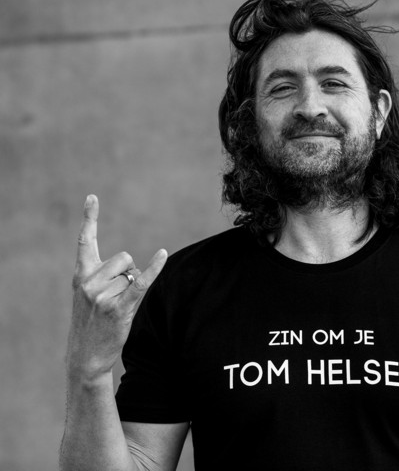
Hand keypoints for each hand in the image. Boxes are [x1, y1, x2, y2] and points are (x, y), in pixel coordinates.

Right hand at [66, 195, 167, 381]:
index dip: (90, 217)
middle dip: (127, 272)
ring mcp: (102, 295)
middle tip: (116, 296)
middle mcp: (88, 281)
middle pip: (124, 257)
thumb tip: (130, 262)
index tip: (92, 197)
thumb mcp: (87, 294)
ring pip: (132, 273)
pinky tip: (163, 254)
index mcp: (80, 274)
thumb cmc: (91, 321)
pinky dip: (154, 268)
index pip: (85, 241)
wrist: (85, 355)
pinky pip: (141, 281)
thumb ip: (101, 274)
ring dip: (132, 287)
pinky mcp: (119, 307)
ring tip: (118, 307)